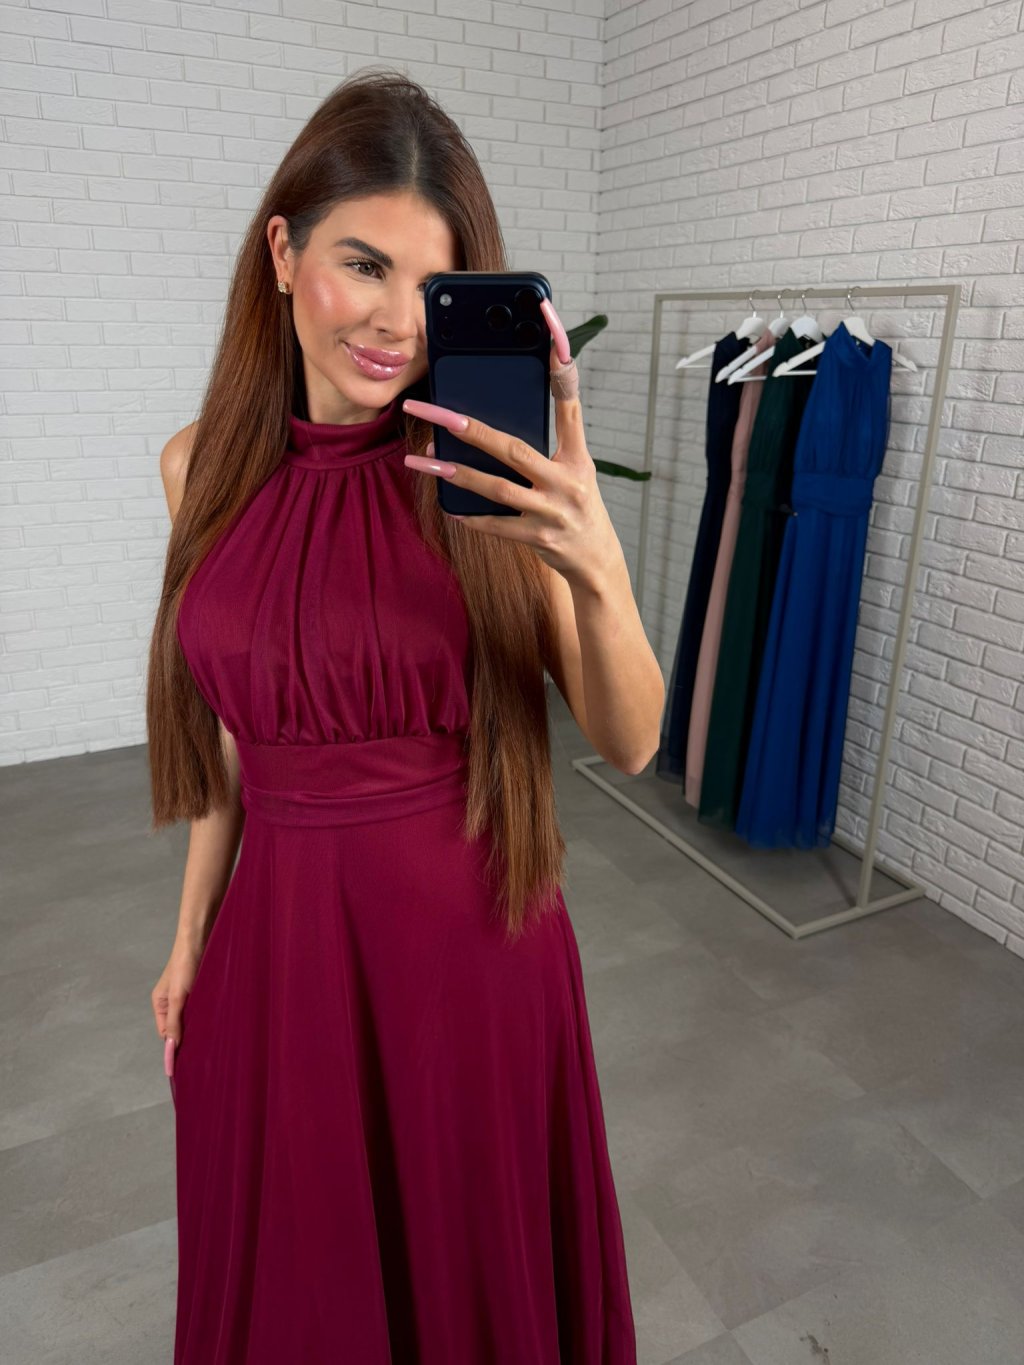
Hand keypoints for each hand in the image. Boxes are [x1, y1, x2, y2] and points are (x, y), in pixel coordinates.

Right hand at [151, 940, 203, 1070]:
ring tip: (208, 1044)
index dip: (172, 1048)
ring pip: (191, 1019)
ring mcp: (186, 996)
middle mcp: (171, 1001)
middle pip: (177, 1028)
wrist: (200, 938)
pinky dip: (205, 1018)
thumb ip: (174, 1021)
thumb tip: (171, 1046)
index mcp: (160, 1003)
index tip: (180, 1066)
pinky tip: (215, 1025)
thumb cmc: (185, 964)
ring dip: (198, 1029)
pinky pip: (201, 1010)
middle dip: (186, 1040)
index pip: (165, 1033)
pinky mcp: (200, 990)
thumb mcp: (178, 996)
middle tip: (199, 1057)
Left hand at [401, 299, 619, 591]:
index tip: (550, 331)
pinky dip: (471, 516)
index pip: (570, 403)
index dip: (561, 368)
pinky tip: (449, 506)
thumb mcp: (574, 469)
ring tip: (422, 462)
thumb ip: (544, 444)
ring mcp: (552, 511)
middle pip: (512, 448)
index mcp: (578, 455)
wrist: (597, 560)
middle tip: (431, 410)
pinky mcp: (538, 538)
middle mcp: (568, 480)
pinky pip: (496, 525)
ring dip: (456, 475)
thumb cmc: (577, 506)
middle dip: (467, 429)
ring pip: (496, 488)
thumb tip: (486, 427)